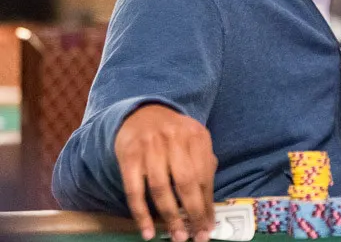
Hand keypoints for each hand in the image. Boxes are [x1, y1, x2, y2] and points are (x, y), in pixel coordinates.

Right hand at [115, 104, 217, 241]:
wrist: (142, 113)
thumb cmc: (174, 133)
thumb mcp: (194, 139)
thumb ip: (204, 163)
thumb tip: (209, 202)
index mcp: (196, 135)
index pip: (204, 176)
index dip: (208, 204)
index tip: (210, 225)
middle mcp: (174, 139)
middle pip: (186, 182)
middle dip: (193, 213)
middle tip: (197, 236)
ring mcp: (150, 147)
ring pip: (161, 189)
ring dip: (170, 217)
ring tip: (178, 236)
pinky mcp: (128, 156)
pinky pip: (134, 191)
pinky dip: (141, 214)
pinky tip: (148, 231)